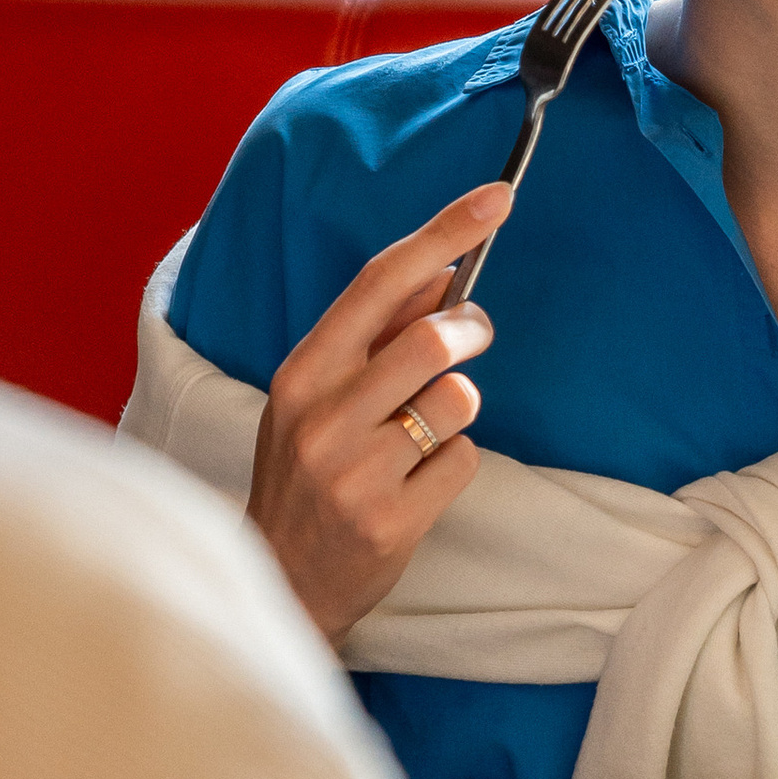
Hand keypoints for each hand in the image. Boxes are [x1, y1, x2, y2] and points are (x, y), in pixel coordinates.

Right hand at [246, 184, 511, 637]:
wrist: (281, 580)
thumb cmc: (307, 473)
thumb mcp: (319, 396)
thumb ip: (375, 334)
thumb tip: (442, 269)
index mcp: (302, 372)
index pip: (379, 281)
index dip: (444, 233)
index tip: (496, 198)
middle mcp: (322, 416)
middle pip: (431, 339)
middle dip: (471, 329)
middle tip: (473, 336)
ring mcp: (354, 472)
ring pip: (458, 400)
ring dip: (459, 408)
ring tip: (427, 430)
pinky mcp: (390, 520)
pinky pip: (464, 460)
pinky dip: (456, 462)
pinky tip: (419, 482)